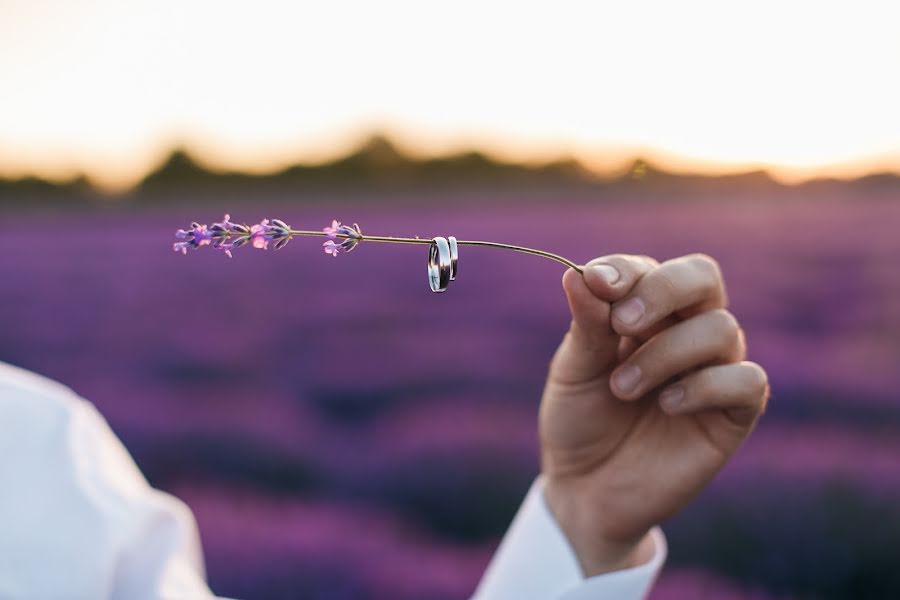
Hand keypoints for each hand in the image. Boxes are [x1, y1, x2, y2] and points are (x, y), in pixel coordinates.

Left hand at [539, 254, 768, 575]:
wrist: (586, 489)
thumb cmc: (580, 421)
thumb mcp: (573, 370)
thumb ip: (586, 324)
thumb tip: (579, 274)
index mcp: (644, 312)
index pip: (650, 269)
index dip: (626, 270)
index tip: (597, 283)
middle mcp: (685, 330)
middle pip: (702, 276)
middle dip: (663, 290)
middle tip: (622, 322)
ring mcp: (713, 369)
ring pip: (721, 329)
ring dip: (665, 353)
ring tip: (622, 388)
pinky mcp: (734, 414)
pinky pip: (747, 380)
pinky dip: (706, 386)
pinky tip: (668, 405)